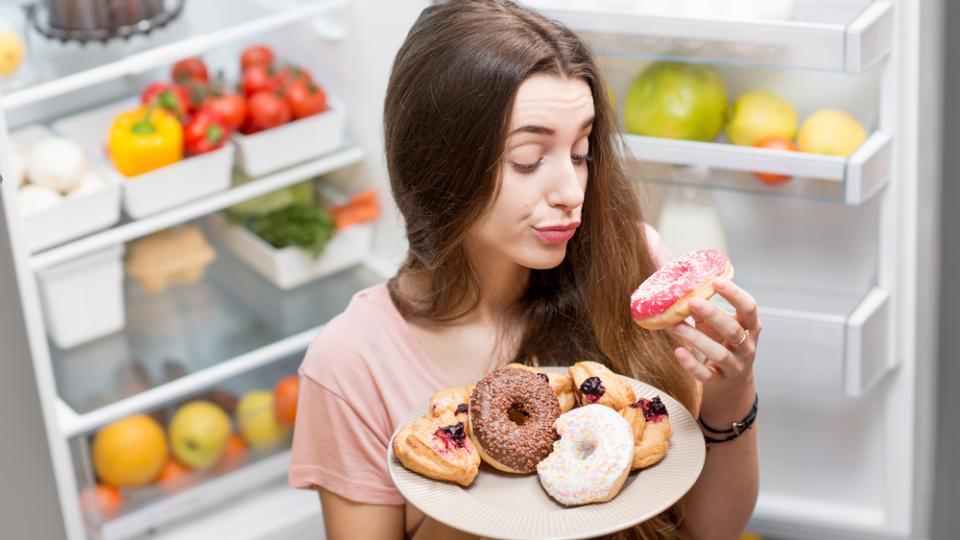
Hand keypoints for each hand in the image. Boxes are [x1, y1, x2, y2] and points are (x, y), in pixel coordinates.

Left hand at [670, 278, 760, 426]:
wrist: (732, 383)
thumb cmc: (723, 344)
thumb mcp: (719, 326)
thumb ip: (705, 311)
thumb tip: (682, 291)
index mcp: (750, 327)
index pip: (749, 308)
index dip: (734, 294)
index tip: (716, 280)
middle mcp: (746, 347)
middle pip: (734, 330)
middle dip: (713, 315)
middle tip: (692, 301)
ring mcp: (735, 366)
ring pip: (719, 353)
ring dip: (697, 338)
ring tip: (676, 326)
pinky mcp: (720, 382)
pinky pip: (706, 375)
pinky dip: (692, 364)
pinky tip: (678, 351)